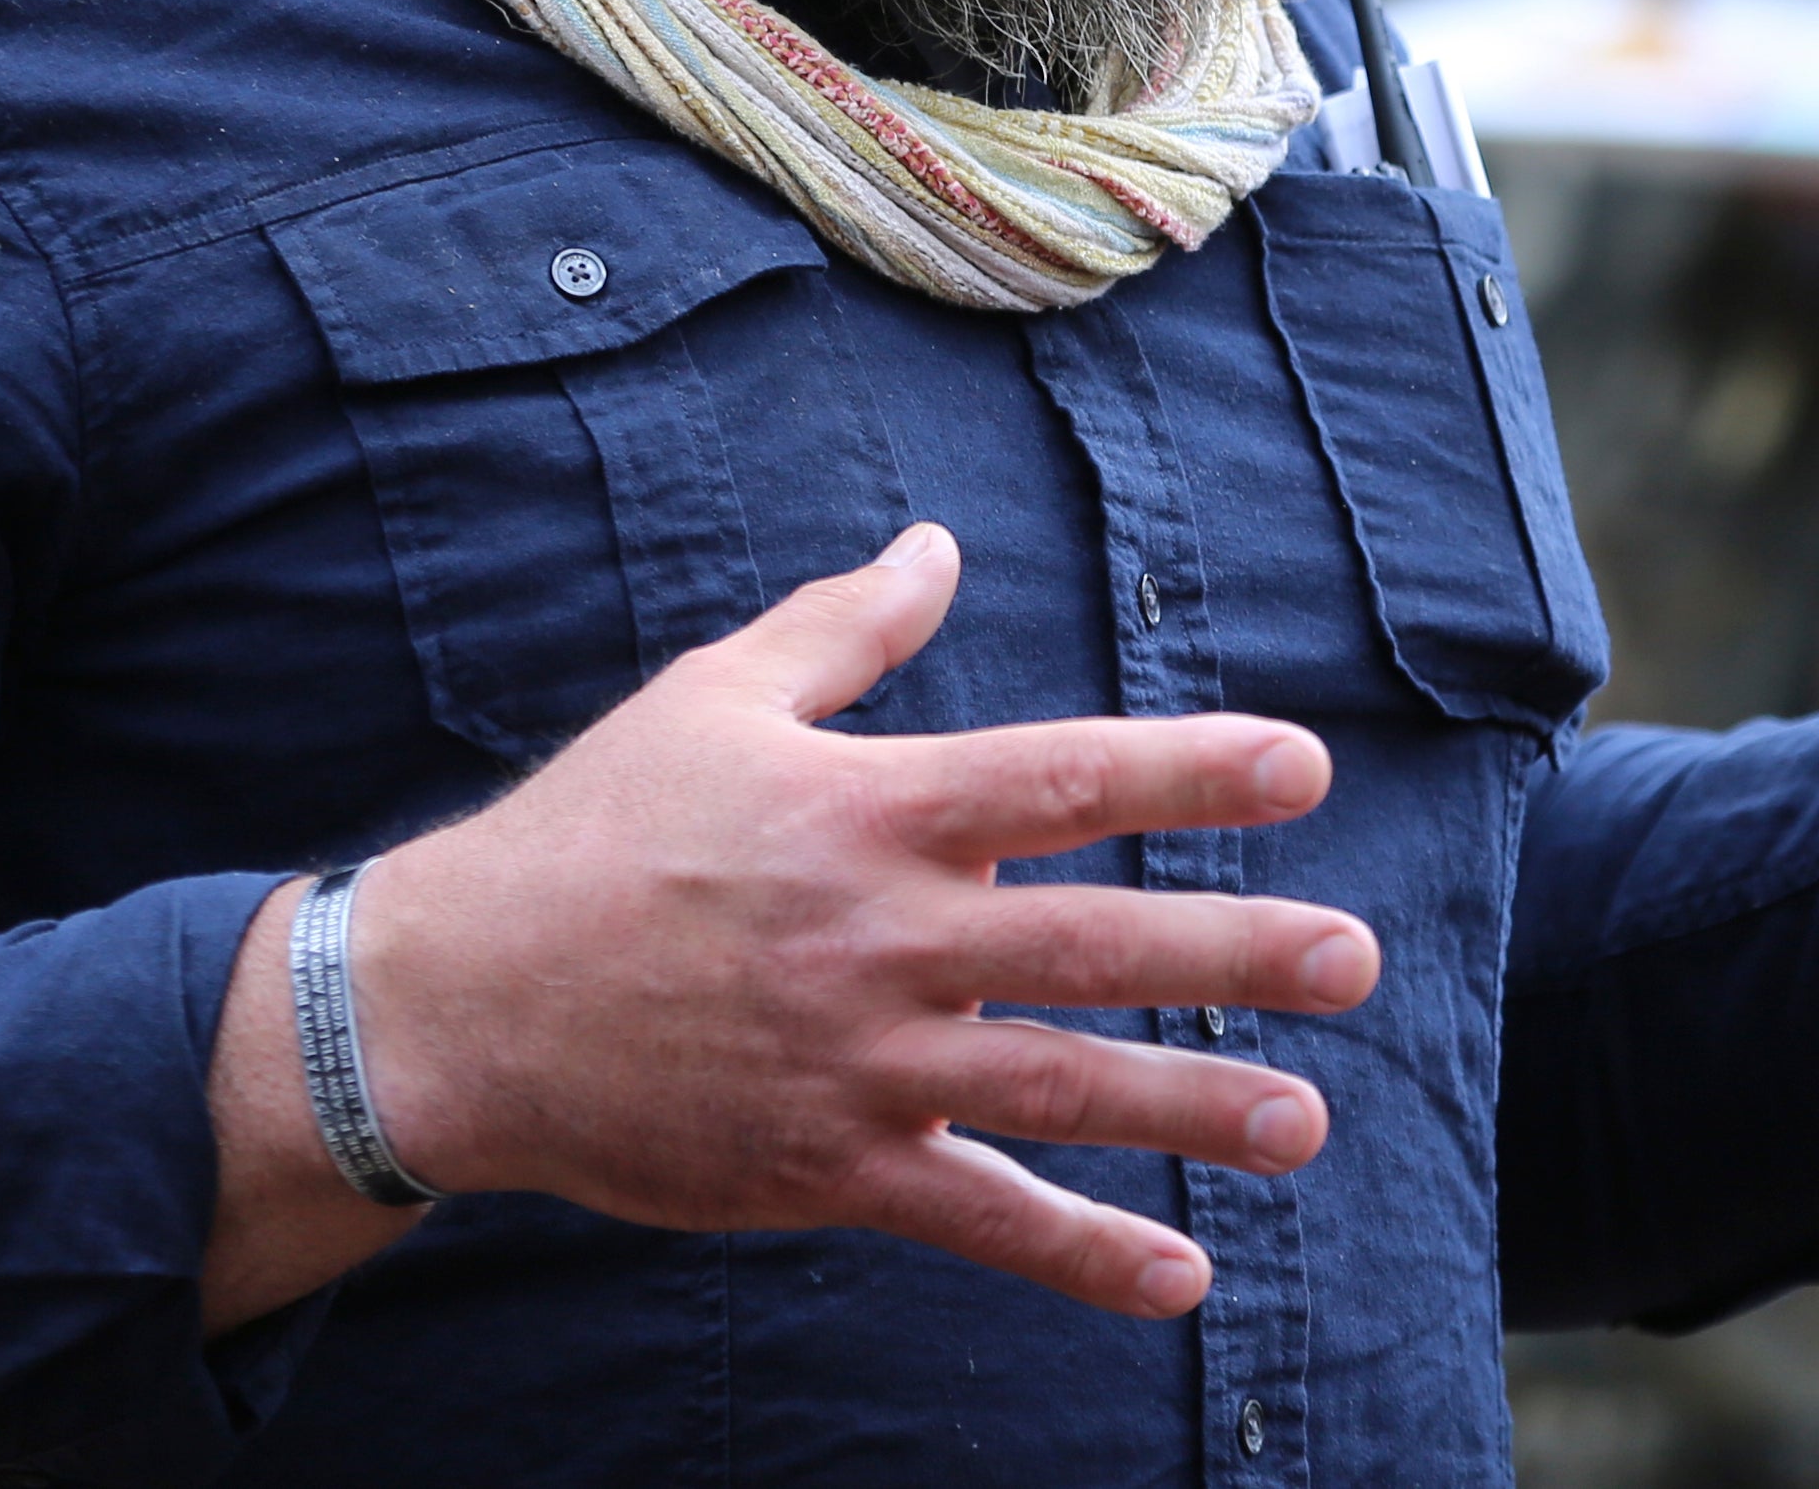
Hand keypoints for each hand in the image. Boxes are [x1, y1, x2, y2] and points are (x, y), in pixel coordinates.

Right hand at [199, 526, 1382, 1331]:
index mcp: (866, 810)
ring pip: (1057, 1089)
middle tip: (1354, 959)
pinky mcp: (829, 1166)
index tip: (1304, 768)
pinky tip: (1180, 1277)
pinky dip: (1079, 1254)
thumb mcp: (711, 698)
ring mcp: (861, 1062)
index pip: (1057, 781)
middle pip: (1089, 943)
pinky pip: (978, 1216)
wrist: (464, 1002)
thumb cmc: (593, 833)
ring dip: (1190, 1108)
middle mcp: (882, 937)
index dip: (1185, 771)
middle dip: (1231, 953)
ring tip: (1305, 1121)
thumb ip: (842, 628)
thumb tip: (937, 543)